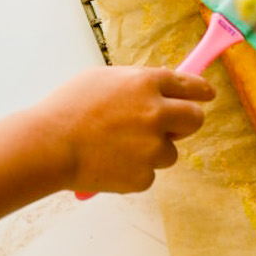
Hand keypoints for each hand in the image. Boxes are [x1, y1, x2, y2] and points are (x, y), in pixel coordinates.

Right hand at [39, 66, 214, 195]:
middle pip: (195, 119)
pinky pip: (148, 173)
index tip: (207, 94)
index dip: (201, 90)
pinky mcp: (143, 176)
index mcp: (146, 84)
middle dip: (186, 122)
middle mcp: (156, 113)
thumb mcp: (103, 79)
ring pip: (170, 151)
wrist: (48, 146)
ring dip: (153, 150)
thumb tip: (160, 87)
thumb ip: (136, 82)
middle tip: (170, 127)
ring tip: (117, 146)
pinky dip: (134, 170)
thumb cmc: (68, 108)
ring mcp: (152, 147)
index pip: (189, 85)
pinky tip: (109, 162)